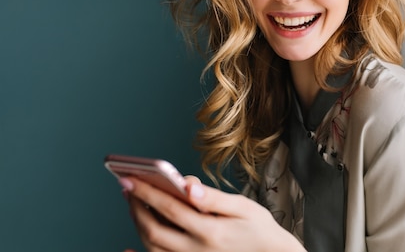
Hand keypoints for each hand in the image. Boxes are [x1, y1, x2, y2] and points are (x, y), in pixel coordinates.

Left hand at [120, 176, 304, 251]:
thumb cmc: (259, 229)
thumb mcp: (243, 207)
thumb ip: (213, 197)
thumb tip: (188, 184)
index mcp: (210, 231)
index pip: (169, 208)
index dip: (146, 192)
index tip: (129, 178)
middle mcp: (196, 251)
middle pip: (154, 229)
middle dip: (136, 206)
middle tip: (126, 186)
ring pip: (152, 246)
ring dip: (138, 223)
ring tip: (133, 202)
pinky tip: (128, 247)